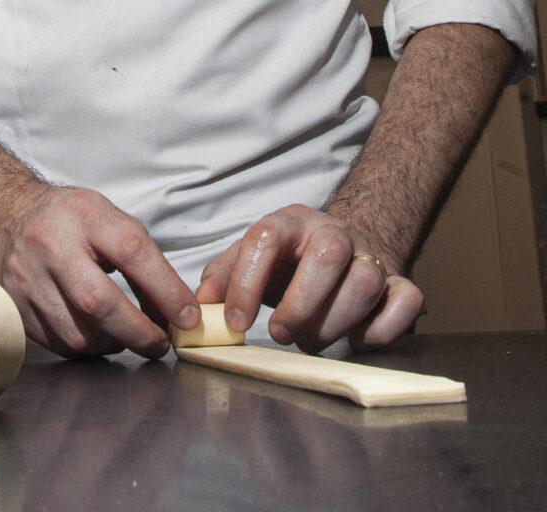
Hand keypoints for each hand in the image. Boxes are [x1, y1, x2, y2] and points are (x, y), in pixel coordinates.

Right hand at [0, 185, 200, 358]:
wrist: (1, 215)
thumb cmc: (66, 219)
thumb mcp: (106, 218)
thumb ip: (142, 257)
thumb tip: (174, 309)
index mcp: (83, 215)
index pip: (133, 253)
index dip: (166, 290)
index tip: (187, 317)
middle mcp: (50, 244)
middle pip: (99, 302)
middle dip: (138, 332)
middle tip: (160, 343)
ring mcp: (26, 277)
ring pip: (77, 332)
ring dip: (113, 343)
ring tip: (126, 336)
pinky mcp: (14, 305)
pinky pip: (58, 342)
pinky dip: (86, 346)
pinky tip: (97, 334)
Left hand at [196, 204, 423, 352]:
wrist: (339, 249)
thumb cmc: (285, 262)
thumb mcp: (247, 259)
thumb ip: (221, 277)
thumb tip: (201, 303)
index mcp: (289, 221)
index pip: (265, 238)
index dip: (246, 283)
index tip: (235, 322)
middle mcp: (333, 232)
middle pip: (327, 255)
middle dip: (299, 305)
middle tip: (280, 333)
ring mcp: (371, 254)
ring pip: (366, 282)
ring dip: (334, 323)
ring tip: (311, 340)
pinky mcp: (400, 280)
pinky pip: (407, 300)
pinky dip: (381, 329)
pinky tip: (356, 339)